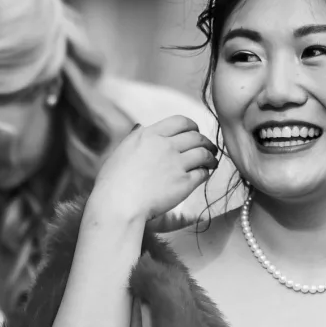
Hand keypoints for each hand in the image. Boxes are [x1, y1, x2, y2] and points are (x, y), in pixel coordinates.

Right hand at [89, 115, 218, 222]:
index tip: (195, 132)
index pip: (180, 121)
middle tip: (209, 148)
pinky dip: (205, 172)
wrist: (119, 204)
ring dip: (211, 157)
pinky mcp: (184, 183)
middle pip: (196, 137)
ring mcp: (176, 164)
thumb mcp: (121, 151)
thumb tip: (140, 126)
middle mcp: (165, 145)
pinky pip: (202, 173)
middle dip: (205, 142)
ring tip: (212, 162)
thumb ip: (133, 138)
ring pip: (203, 153)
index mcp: (149, 135)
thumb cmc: (113, 182)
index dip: (192, 126)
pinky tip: (203, 175)